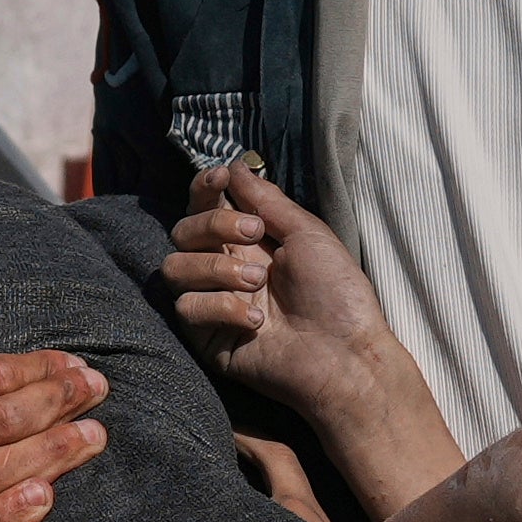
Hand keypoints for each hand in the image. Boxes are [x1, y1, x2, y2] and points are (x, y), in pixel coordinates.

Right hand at [164, 164, 416, 450]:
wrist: (345, 355)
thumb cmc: (337, 294)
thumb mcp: (307, 233)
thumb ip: (266, 200)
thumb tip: (236, 167)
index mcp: (248, 242)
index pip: (206, 206)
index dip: (205, 188)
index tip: (220, 179)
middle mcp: (225, 268)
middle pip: (183, 231)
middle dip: (215, 224)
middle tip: (256, 236)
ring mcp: (214, 303)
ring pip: (175, 267)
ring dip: (216, 267)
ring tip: (257, 282)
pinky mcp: (207, 337)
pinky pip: (187, 308)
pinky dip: (221, 307)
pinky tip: (256, 321)